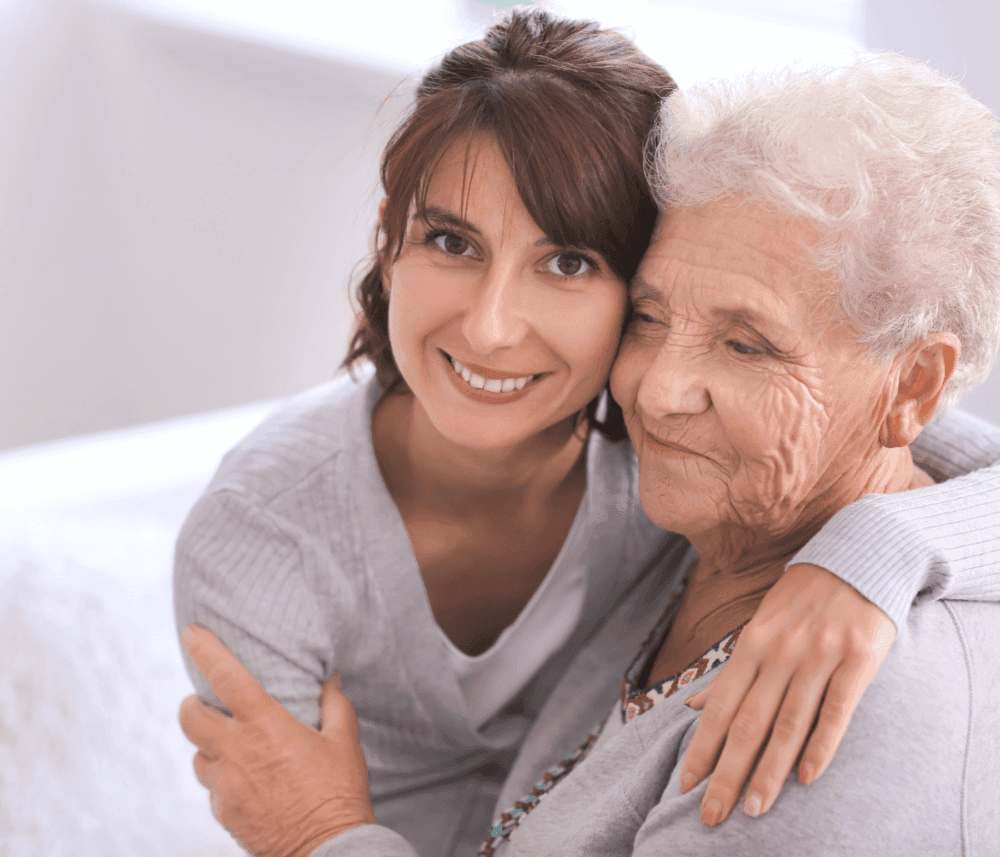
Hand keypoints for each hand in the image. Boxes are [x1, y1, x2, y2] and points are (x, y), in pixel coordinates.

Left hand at [178, 624, 375, 856]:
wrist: (327, 849)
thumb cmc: (339, 792)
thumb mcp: (345, 741)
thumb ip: (334, 704)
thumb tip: (329, 679)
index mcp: (266, 726)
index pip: (226, 678)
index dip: (205, 651)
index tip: (190, 632)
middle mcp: (236, 752)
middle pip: (189, 717)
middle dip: (192, 704)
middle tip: (207, 702)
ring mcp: (225, 785)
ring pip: (198, 755)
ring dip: (209, 745)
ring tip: (233, 746)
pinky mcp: (223, 813)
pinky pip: (211, 787)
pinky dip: (222, 777)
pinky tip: (247, 781)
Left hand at [678, 563, 895, 825]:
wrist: (858, 558)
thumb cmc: (801, 599)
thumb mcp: (759, 625)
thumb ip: (730, 671)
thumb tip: (691, 705)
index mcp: (752, 645)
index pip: (720, 707)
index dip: (702, 748)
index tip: (686, 785)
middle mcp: (780, 653)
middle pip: (748, 723)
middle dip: (727, 773)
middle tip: (713, 815)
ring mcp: (818, 657)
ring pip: (788, 724)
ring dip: (769, 771)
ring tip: (754, 808)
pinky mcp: (858, 660)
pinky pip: (836, 711)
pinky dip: (821, 745)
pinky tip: (806, 778)